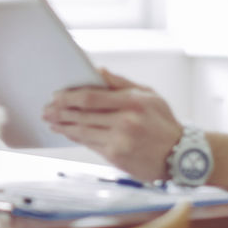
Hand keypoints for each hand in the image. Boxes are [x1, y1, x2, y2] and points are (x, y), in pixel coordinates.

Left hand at [43, 69, 182, 180]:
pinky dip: (76, 138)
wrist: (181, 155)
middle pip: (82, 115)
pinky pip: (90, 145)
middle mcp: (125, 121)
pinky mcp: (117, 157)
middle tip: (46, 110)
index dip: (69, 96)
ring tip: (51, 122)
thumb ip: (121, 83)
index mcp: (132, 102)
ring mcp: (120, 141)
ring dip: (63, 126)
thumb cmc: (163, 122)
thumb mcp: (149, 95)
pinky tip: (67, 133)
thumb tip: (97, 70)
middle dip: (60, 112)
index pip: (91, 97)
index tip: (55, 96)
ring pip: (83, 131)